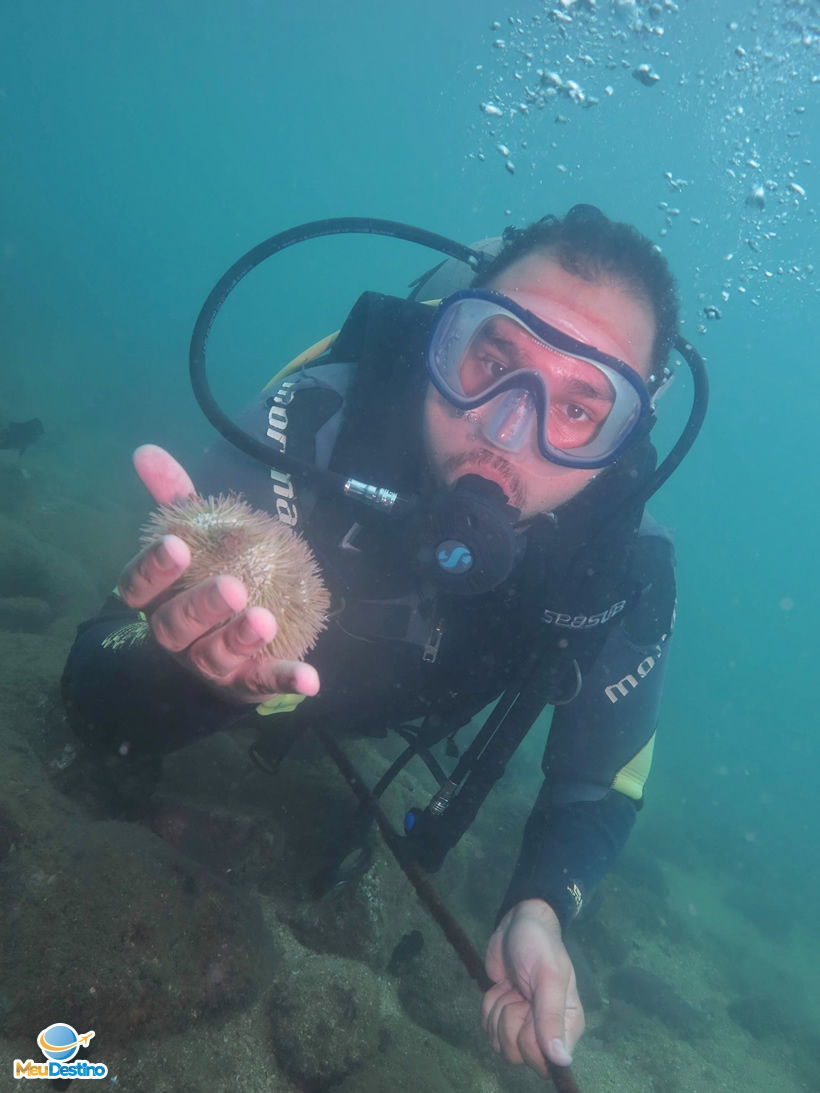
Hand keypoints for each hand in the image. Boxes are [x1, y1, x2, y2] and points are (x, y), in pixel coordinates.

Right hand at [116, 444, 319, 704]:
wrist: (212, 656)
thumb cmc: (199, 584)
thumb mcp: (192, 540)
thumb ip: (175, 501)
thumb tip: (147, 450)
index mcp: (157, 600)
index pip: (140, 587)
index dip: (153, 567)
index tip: (175, 544)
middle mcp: (175, 637)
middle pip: (175, 626)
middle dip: (201, 606)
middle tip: (232, 586)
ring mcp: (208, 664)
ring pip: (215, 656)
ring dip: (239, 639)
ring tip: (265, 620)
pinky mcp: (244, 684)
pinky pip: (262, 684)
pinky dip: (284, 680)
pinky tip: (311, 679)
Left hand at [482, 899, 583, 1077]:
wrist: (518, 923)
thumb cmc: (539, 946)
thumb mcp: (547, 977)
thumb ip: (552, 1017)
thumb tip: (561, 1061)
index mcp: (568, 1025)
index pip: (545, 1061)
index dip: (528, 1039)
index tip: (528, 1010)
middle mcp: (547, 1031)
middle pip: (517, 1054)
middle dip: (509, 1020)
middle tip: (518, 994)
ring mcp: (523, 1024)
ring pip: (499, 1043)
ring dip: (497, 1010)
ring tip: (511, 987)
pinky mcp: (503, 1015)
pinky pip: (487, 1028)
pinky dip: (489, 1005)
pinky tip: (501, 987)